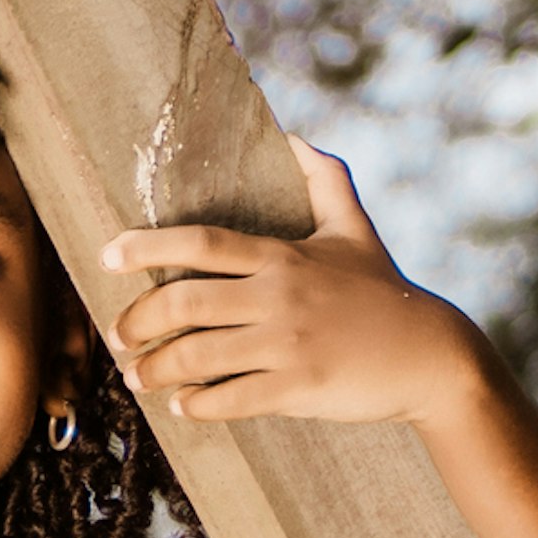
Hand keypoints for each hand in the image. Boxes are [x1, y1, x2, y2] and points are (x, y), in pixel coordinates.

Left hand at [98, 139, 481, 424]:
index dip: (146, 247)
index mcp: (283, 256)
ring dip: (154, 368)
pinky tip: (182, 402)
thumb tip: (291, 134)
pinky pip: (229, 398)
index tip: (107, 255)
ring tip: (137, 375)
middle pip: (184, 302)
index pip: (201, 242)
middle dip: (137, 321)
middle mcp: (279, 295)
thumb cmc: (384, 291)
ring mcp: (288, 343)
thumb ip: (324, 176)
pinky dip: (196, 403)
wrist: (430, 356)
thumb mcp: (355, 227)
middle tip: (118, 335)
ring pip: (197, 355)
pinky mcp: (299, 388)